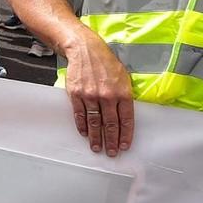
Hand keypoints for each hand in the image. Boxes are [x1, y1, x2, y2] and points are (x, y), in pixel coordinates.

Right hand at [62, 29, 134, 155]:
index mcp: (122, 92)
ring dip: (96, 138)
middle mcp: (107, 96)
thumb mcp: (123, 76)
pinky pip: (80, 115)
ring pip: (94, 123)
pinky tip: (85, 134)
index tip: (124, 146)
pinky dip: (82, 126)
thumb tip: (125, 114)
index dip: (125, 134)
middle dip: (111, 141)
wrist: (85, 50)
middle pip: (110, 124)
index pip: (126, 119)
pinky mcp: (76, 95)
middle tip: (111, 152)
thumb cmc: (106, 63)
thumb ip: (125, 95)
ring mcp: (90, 96)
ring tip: (97, 148)